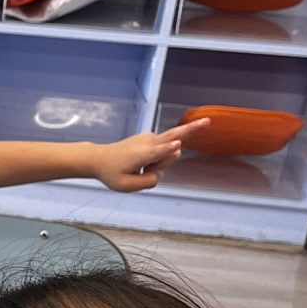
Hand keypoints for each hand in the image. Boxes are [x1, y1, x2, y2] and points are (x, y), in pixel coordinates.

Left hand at [92, 119, 206, 191]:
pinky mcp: (151, 138)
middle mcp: (147, 143)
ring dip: (161, 163)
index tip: (177, 144)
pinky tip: (141, 164)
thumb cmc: (112, 173)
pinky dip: (157, 160)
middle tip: (207, 121)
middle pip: (173, 136)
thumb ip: (148, 182)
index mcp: (141, 155)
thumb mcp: (126, 186)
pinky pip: (163, 150)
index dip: (168, 150)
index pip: (158, 152)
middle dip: (190, 130)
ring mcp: (150, 138)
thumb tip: (160, 174)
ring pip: (169, 149)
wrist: (99, 159)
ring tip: (140, 169)